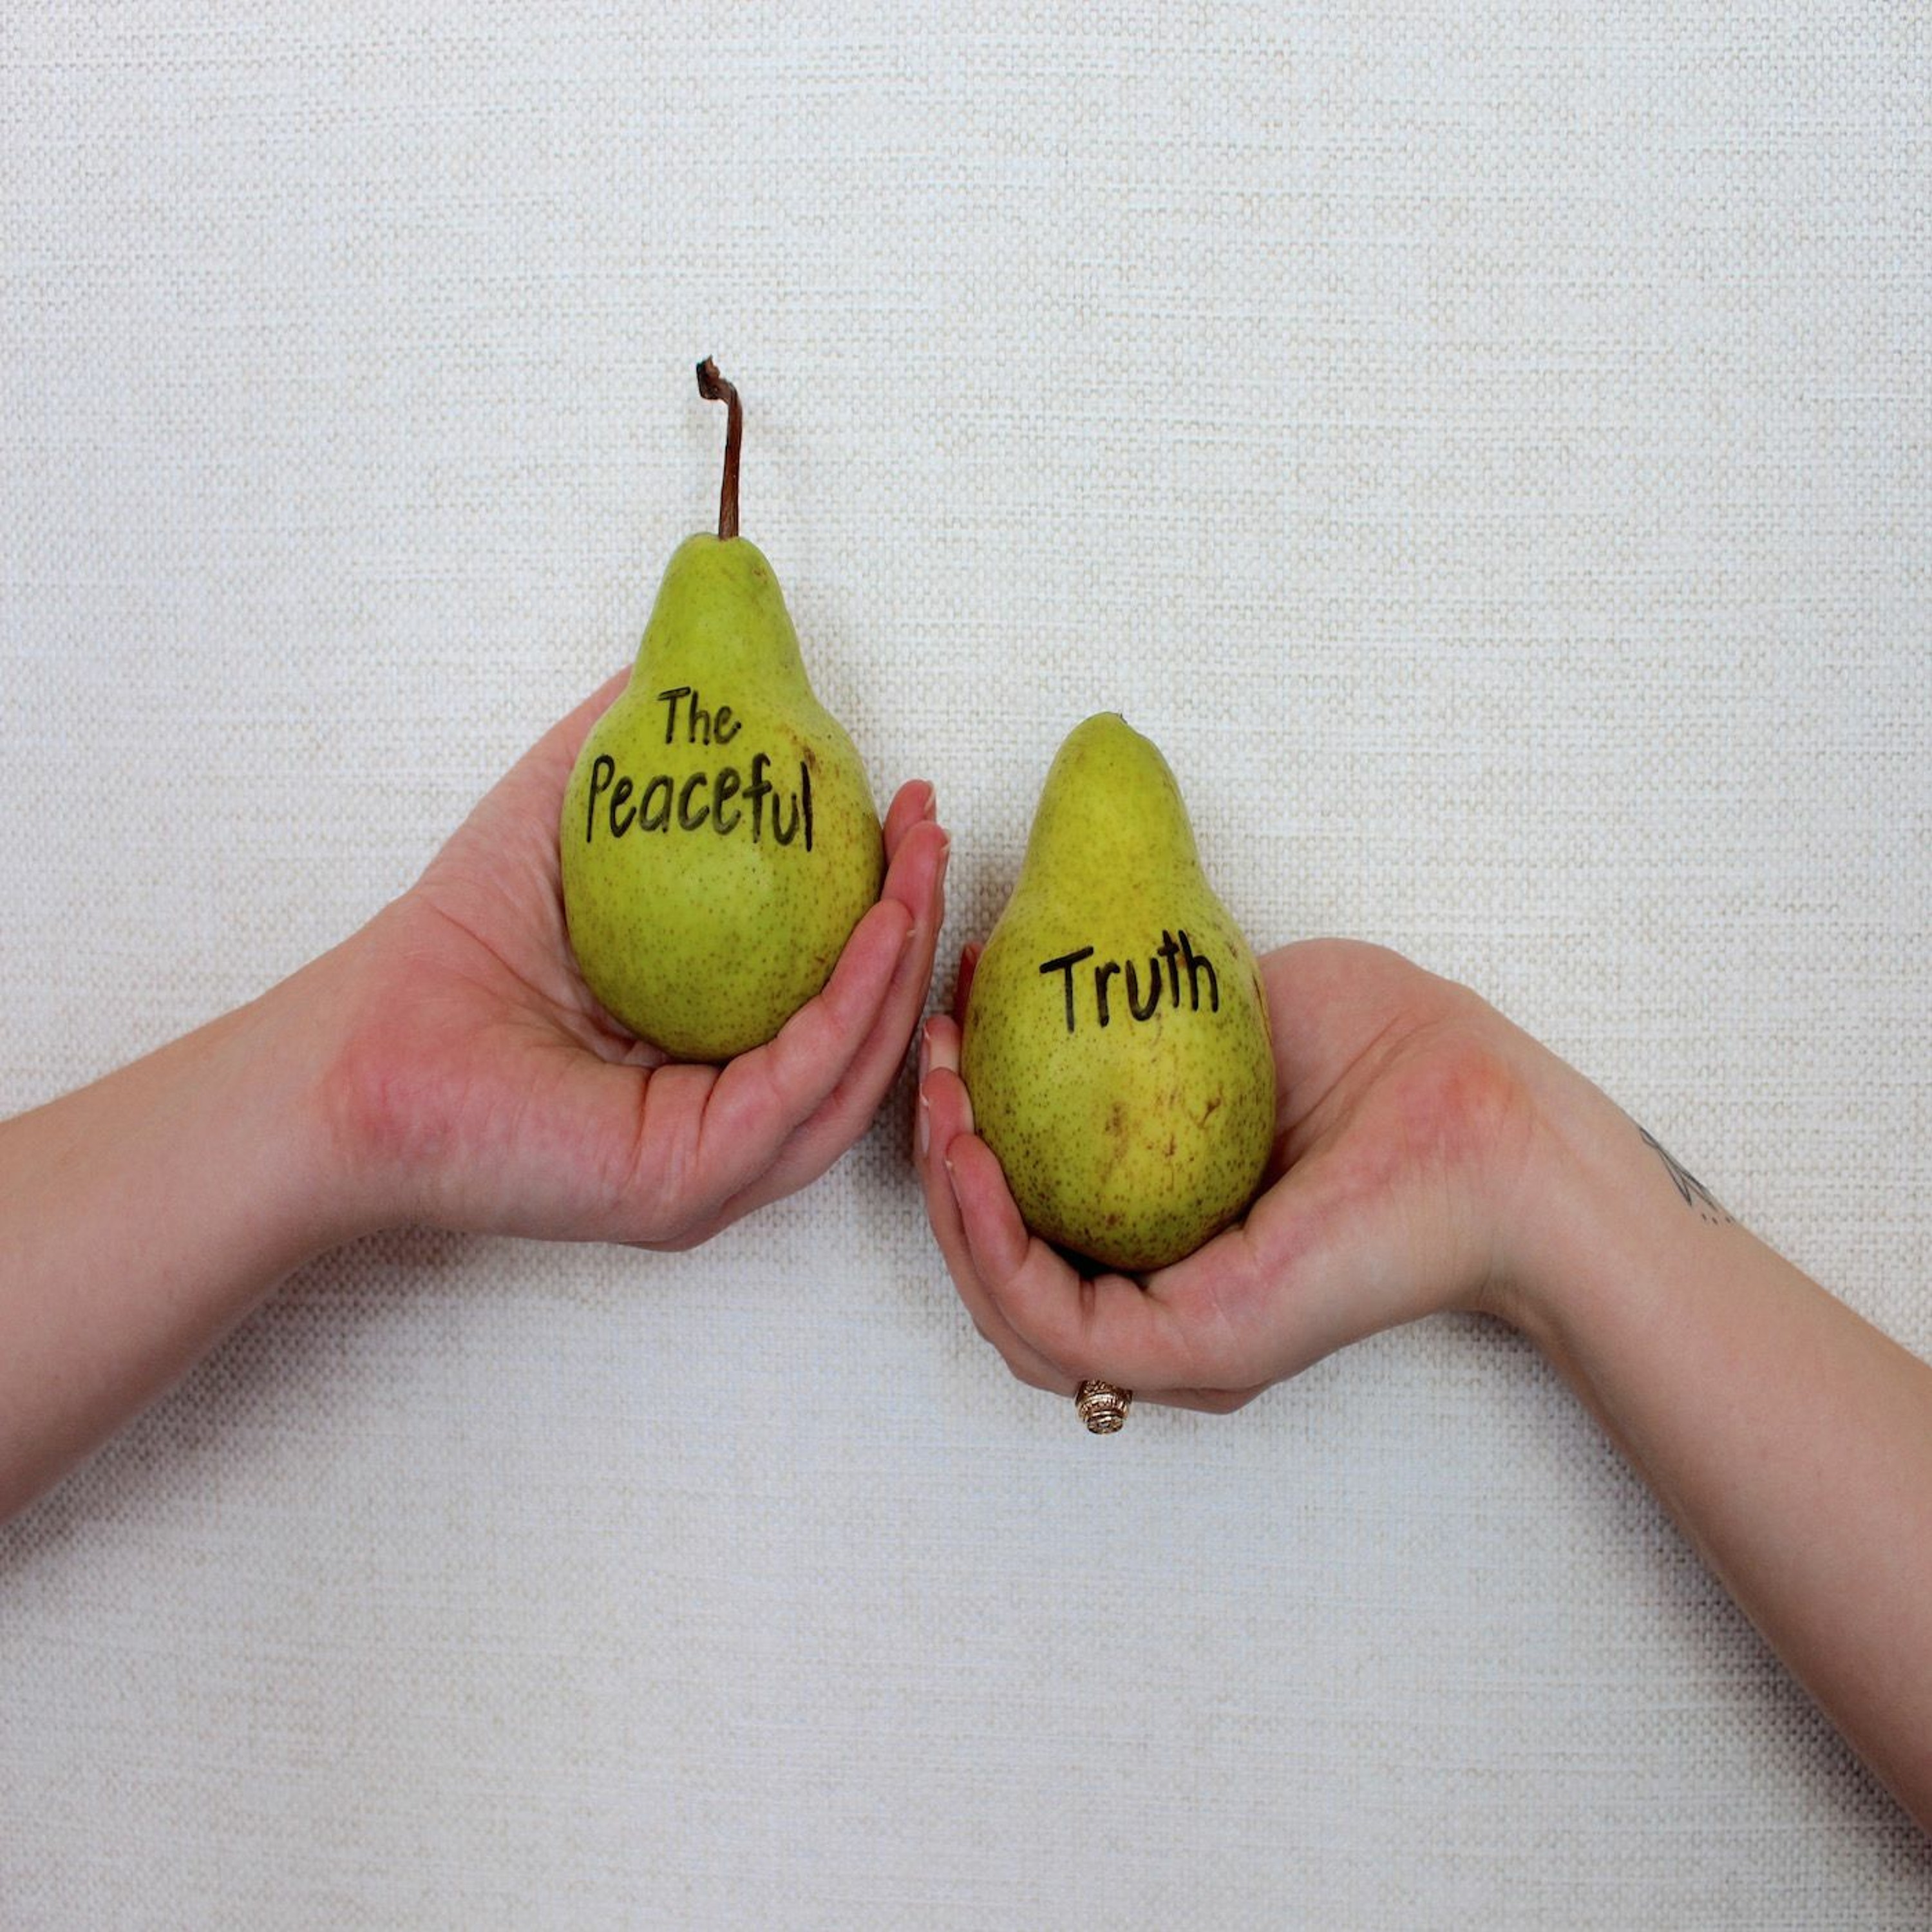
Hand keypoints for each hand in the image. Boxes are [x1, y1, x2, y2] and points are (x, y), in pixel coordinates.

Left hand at [329, 672, 948, 1246]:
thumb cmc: (455, 946)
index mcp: (713, 1054)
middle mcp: (729, 1114)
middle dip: (917, 920)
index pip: (829, 984)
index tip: (910, 809)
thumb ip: (635, 748)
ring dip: (907, 961)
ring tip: (925, 860)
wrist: (363, 1045)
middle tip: (936, 828)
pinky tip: (883, 924)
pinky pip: (801, 1087)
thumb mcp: (567, 818)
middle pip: (862, 1026)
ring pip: (854, 1065)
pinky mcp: (694, 1178)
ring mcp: (719, 1159)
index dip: (884, 898)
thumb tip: (704, 661)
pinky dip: (855, 1006)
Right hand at [916, 938, 1552, 1411]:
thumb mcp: (1240, 1011)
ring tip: (937, 1103)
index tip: (951, 1026)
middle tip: (930, 1064)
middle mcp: (1169, 1304)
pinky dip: (988, 1243)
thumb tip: (1067, 953)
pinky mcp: (1201, 1346)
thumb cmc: (1400, 1061)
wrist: (1498, 1114)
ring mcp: (1182, 1339)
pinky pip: (1051, 1319)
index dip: (974, 1128)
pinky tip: (966, 1154)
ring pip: (1008, 1306)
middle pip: (1002, 1269)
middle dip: (940, 1168)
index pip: (1035, 1215)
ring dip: (947, 1206)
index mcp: (1175, 1242)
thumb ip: (1148, 1013)